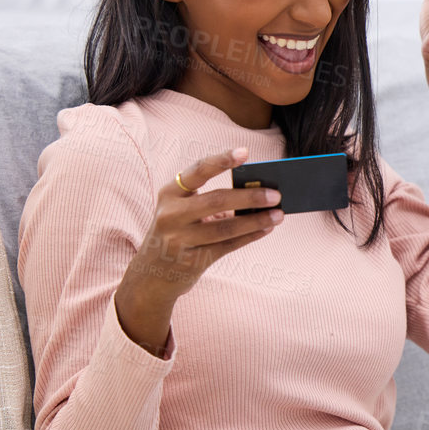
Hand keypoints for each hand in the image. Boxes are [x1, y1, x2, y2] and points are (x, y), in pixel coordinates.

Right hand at [121, 147, 282, 304]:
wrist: (150, 277)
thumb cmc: (175, 234)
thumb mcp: (180, 212)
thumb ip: (209, 200)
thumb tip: (254, 192)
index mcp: (169, 194)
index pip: (198, 171)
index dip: (222, 160)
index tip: (245, 152)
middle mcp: (171, 215)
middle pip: (217, 200)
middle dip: (250, 197)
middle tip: (276, 195)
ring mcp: (180, 240)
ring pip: (226, 227)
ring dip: (257, 220)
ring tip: (278, 215)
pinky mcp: (192, 261)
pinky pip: (228, 245)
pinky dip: (250, 236)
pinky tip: (265, 229)